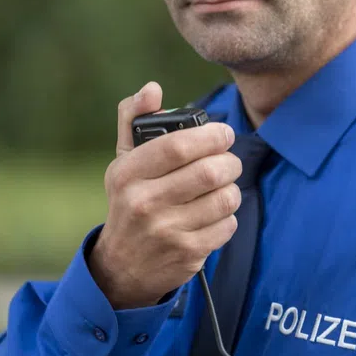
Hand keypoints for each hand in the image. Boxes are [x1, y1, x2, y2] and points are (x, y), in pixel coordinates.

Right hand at [89, 82, 241, 309]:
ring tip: (223, 186)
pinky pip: (228, 225)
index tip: (224, 132)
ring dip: (232, 189)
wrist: (122, 266)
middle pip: (208, 172)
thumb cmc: (129, 202)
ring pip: (224, 198)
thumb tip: (152, 88)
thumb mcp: (123, 163)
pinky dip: (229, 216)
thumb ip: (134, 120)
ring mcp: (166, 231)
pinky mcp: (187, 253)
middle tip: (229, 161)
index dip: (210, 135)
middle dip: (229, 161)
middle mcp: (143, 203)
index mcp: (126, 174)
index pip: (177, 146)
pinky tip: (216, 214)